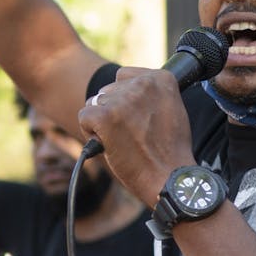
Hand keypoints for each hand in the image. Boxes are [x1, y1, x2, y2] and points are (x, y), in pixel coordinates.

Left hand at [79, 67, 195, 205]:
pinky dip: (91, 134)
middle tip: (133, 135)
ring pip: (95, 103)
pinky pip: (84, 117)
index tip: (139, 119)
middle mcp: (143, 83)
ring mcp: (123, 99)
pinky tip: (111, 146)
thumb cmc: (169, 150)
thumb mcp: (171, 109)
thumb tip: (126, 88)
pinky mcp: (105, 115)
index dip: (125, 100)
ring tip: (124, 142)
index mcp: (162, 78)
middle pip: (108, 90)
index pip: (124, 77)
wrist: (169, 178)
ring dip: (103, 123)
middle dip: (113, 111)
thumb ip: (151, 94)